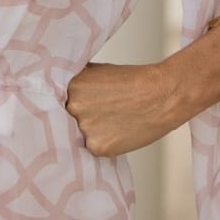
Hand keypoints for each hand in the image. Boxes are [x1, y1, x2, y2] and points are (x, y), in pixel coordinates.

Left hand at [64, 61, 180, 158]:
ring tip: (113, 121)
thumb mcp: (98, 72)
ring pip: (78, 135)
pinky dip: (104, 142)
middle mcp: (74, 107)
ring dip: (92, 131)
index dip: (68, 104)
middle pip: (65, 118)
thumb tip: (62, 89)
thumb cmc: (135, 82)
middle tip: (101, 113)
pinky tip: (117, 132)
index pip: (57, 100)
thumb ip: (78, 82)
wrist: (163, 95)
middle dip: (80, 117)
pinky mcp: (97, 146)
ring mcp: (85, 128)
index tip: (77, 107)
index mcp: (72, 87)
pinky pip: (92, 148)